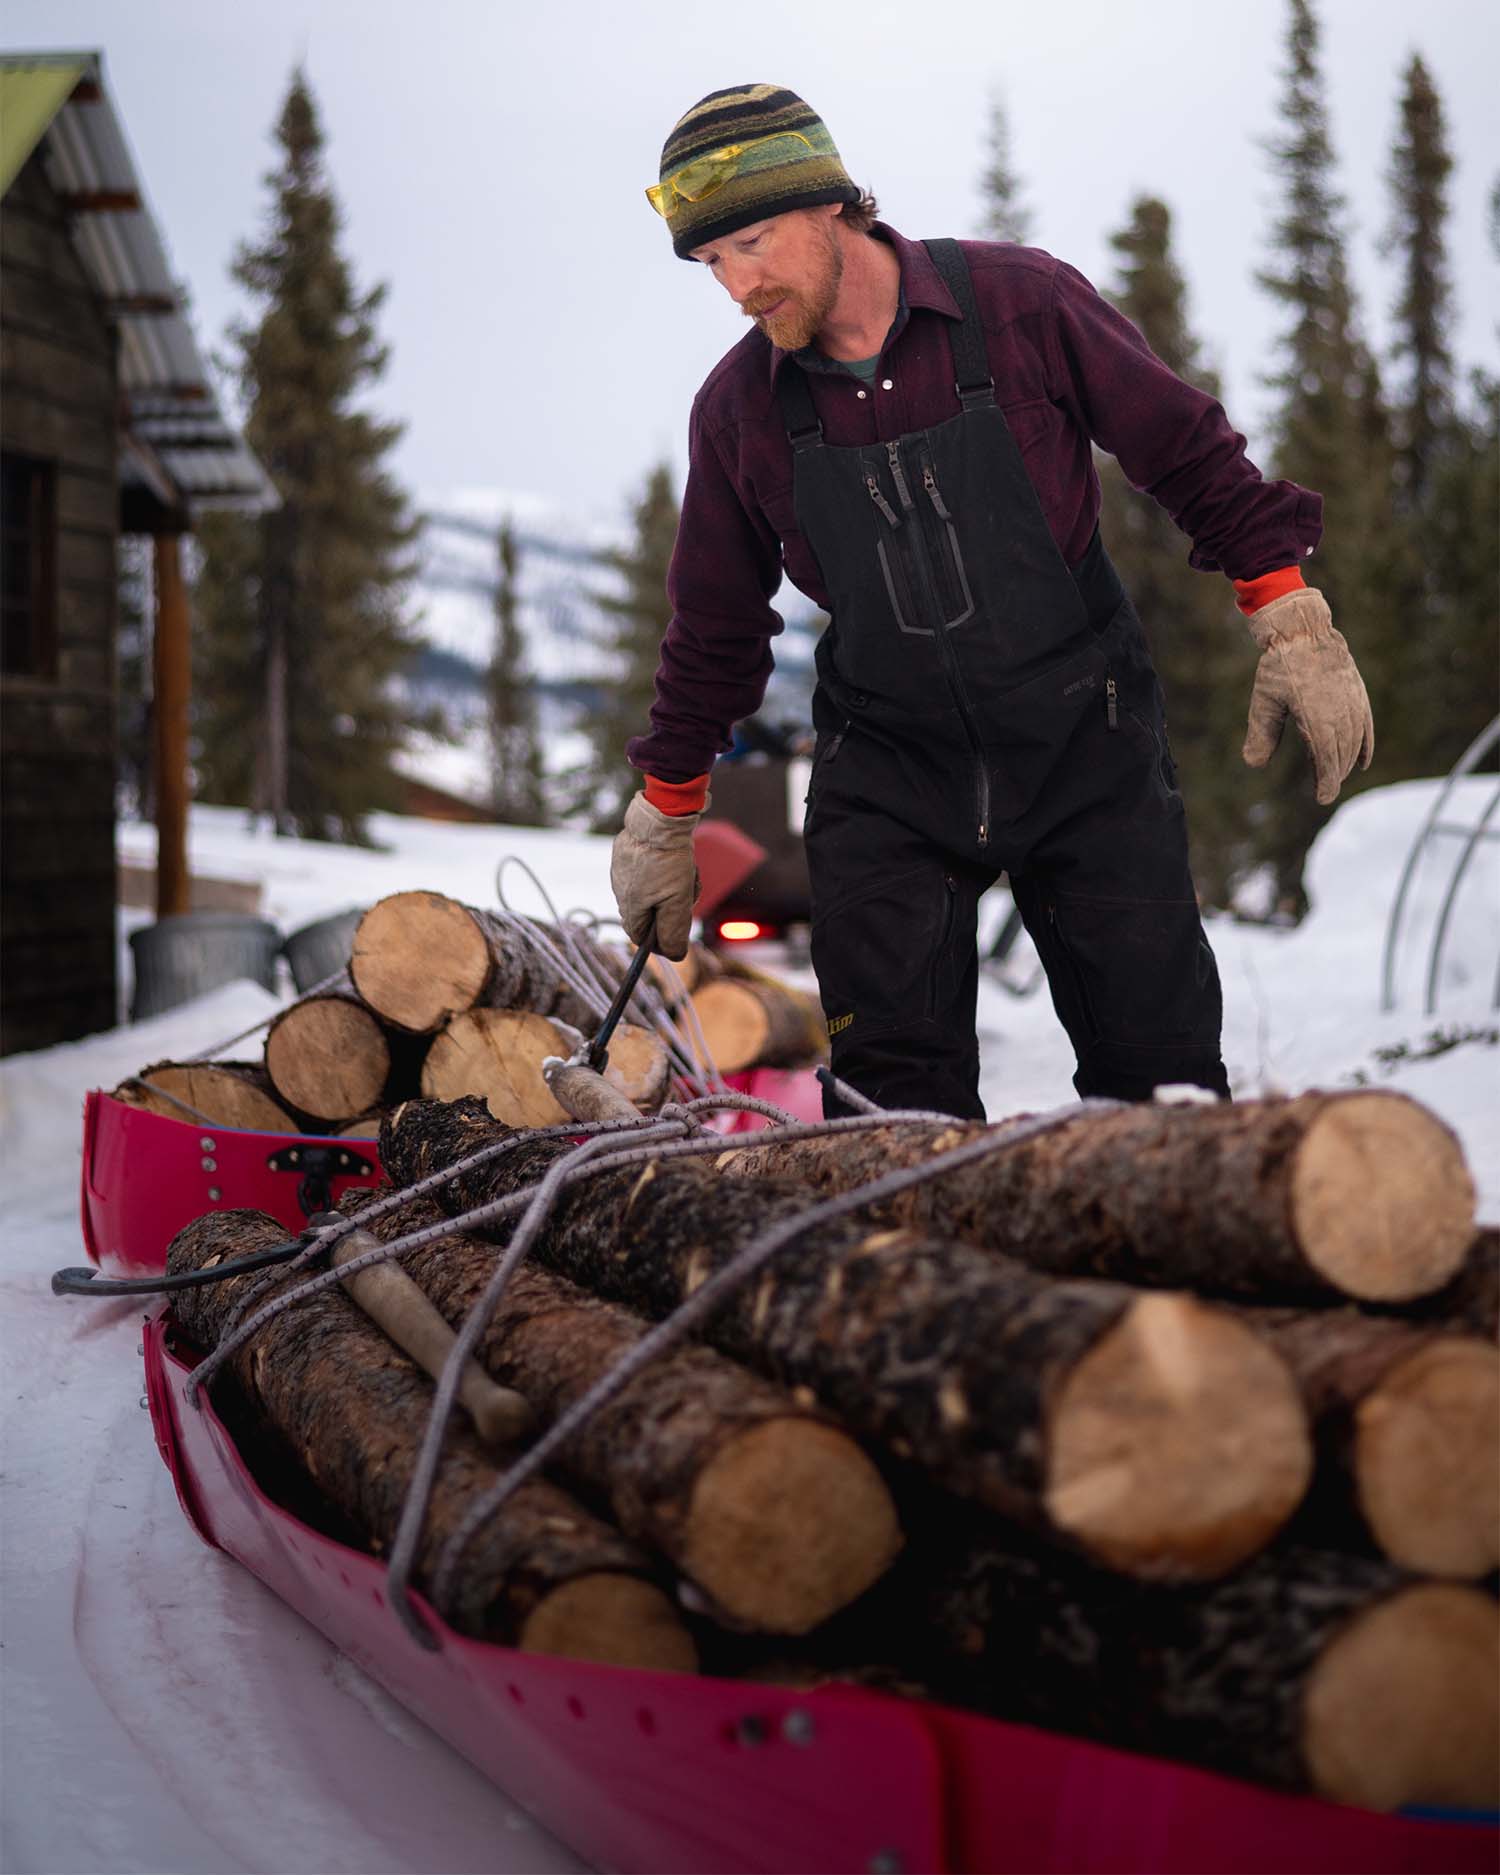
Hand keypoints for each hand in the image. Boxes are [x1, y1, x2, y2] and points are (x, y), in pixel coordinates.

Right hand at [609, 791, 704, 960]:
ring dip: (670, 889)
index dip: (660, 940)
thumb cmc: (669, 860)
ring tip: (686, 873)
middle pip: (647, 914)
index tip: (679, 931)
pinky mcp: (626, 854)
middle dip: (669, 909)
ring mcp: (622, 871)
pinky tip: (676, 860)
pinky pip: (647, 871)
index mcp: (629, 905)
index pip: (639, 937)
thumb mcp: (678, 901)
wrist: (660, 817)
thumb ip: (674, 930)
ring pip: (650, 891)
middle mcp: (620, 890)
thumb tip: (674, 955)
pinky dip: (664, 871)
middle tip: (687, 893)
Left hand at [1242, 589, 1373, 804]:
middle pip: (1342, 755)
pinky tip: (1361, 763)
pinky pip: (1366, 726)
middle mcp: (1341, 713)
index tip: (1322, 798)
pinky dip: (1365, 746)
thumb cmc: (1280, 666)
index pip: (1327, 761)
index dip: (1327, 782)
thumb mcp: (1264, 702)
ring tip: (1335, 775)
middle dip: (1334, 776)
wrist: (1305, 630)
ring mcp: (1353, 703)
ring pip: (1355, 743)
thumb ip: (1261, 734)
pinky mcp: (1358, 694)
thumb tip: (1254, 764)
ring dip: (1346, 763)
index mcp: (1318, 719)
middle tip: (1323, 790)